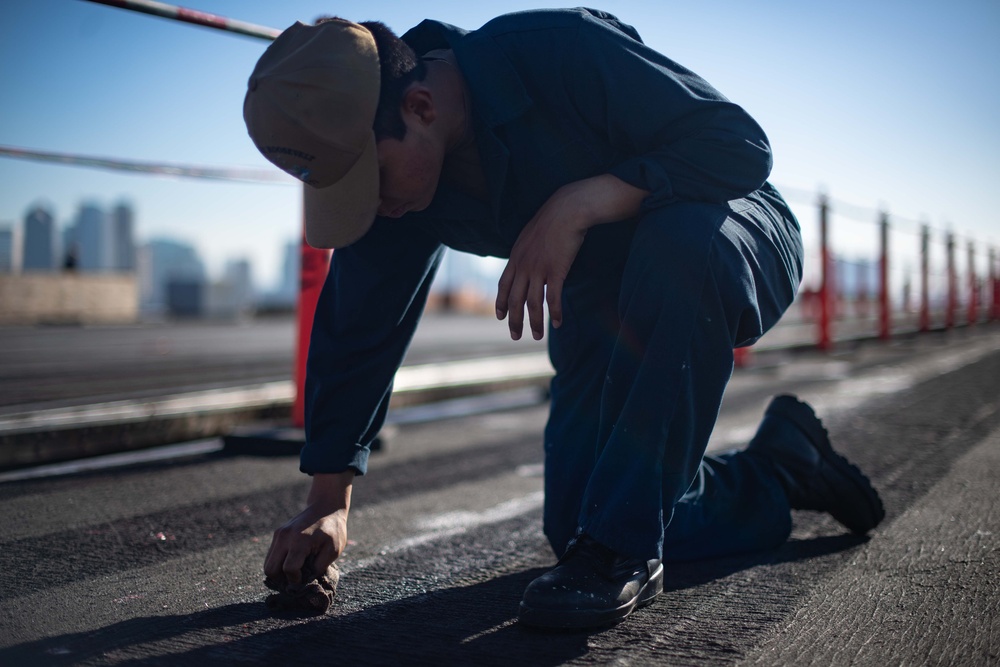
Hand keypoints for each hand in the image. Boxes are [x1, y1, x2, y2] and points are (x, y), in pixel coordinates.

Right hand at [264, 471, 352, 585]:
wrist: (326, 506)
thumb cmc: (333, 530)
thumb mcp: (333, 550)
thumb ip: (319, 567)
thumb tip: (305, 582)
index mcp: (300, 541)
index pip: (288, 569)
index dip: (296, 580)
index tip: (304, 580)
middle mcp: (285, 537)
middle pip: (271, 570)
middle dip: (282, 580)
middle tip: (295, 581)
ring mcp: (279, 535)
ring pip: (267, 565)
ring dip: (278, 573)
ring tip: (294, 573)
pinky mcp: (277, 534)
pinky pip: (271, 556)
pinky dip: (278, 564)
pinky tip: (292, 563)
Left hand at [495, 175, 648, 339]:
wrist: (567, 209)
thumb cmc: (553, 220)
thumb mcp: (530, 236)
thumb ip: (525, 252)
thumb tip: (526, 262)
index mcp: (516, 257)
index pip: (503, 285)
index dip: (501, 302)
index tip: (500, 316)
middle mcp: (524, 265)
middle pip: (515, 299)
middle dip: (514, 320)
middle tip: (515, 336)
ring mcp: (539, 269)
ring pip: (532, 303)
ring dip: (535, 322)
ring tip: (537, 336)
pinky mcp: (556, 270)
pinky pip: (553, 297)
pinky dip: (554, 312)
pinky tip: (557, 322)